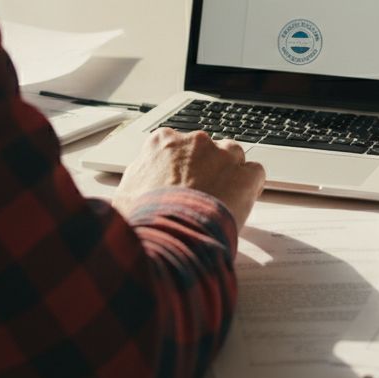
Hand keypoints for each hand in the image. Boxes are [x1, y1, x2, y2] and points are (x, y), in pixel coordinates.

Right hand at [113, 128, 265, 226]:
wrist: (167, 236)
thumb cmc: (142, 218)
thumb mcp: (124, 193)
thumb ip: (137, 178)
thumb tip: (138, 182)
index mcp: (162, 142)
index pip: (178, 145)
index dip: (182, 166)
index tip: (183, 182)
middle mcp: (194, 141)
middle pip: (207, 150)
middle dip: (206, 169)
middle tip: (201, 196)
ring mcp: (222, 155)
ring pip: (233, 156)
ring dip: (229, 174)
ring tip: (222, 200)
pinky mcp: (244, 174)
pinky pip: (255, 173)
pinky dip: (251, 187)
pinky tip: (240, 203)